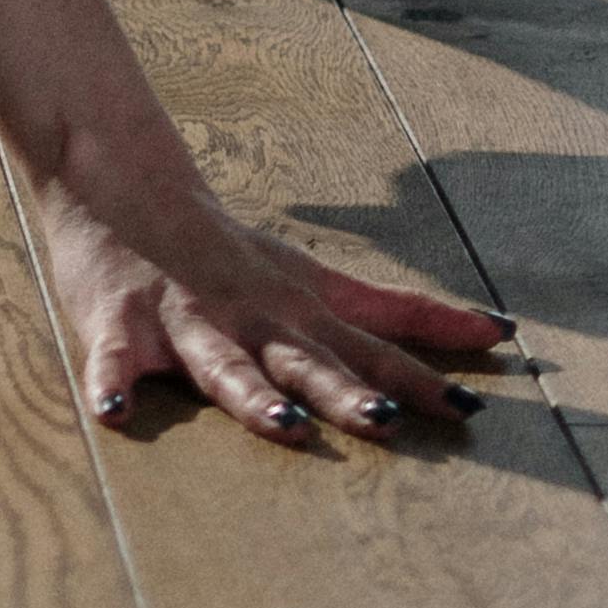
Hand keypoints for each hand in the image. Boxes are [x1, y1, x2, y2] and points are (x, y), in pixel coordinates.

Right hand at [25, 112, 511, 447]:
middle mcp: (251, 318)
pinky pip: (113, 359)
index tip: (472, 411)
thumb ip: (403, 312)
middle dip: (344, 393)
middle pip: (304, 361)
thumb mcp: (321, 279)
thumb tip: (497, 331)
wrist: (126, 183)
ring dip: (252, 394)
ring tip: (281, 424)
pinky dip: (110, 381)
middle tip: (385, 424)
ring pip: (224, 363)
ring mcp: (186, 321)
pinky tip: (114, 412)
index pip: (370, 350)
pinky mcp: (120, 323)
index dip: (419, 381)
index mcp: (297, 313)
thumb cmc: (234, 251)